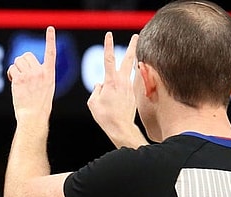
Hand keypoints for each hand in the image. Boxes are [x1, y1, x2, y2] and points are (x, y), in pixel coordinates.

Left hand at [7, 26, 55, 123]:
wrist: (33, 116)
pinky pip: (11, 69)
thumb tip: (27, 69)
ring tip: (17, 80)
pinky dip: (10, 74)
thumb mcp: (46, 88)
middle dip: (21, 62)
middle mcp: (40, 72)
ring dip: (15, 68)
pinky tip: (14, 82)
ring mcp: (29, 75)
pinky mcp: (19, 79)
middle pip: (27, 55)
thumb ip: (40, 76)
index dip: (50, 39)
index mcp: (49, 74)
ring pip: (17, 61)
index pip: (51, 53)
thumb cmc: (39, 106)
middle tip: (21, 74)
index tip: (50, 28)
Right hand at [87, 32, 144, 147]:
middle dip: (132, 46)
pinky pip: (129, 83)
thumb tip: (99, 85)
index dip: (108, 45)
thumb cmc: (105, 116)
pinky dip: (129, 78)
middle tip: (137, 36)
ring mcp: (129, 87)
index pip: (108, 59)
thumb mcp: (93, 103)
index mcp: (111, 81)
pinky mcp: (132, 94)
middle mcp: (122, 81)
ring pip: (131, 70)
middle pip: (128, 59)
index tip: (108, 35)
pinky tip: (128, 79)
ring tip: (136, 52)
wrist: (121, 127)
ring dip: (133, 60)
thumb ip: (96, 91)